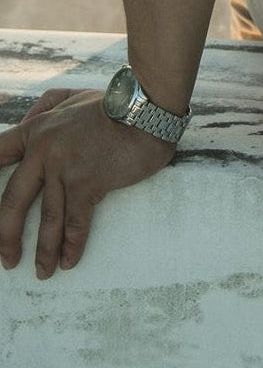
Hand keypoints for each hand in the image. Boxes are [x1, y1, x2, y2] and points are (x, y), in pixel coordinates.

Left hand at [0, 89, 175, 278]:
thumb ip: (48, 105)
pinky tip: (69, 261)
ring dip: (43, 250)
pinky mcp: (87, 183)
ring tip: (43, 271)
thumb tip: (27, 120)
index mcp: (37, 129)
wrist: (144, 110)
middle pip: (13, 200)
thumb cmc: (112, 104)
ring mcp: (64, 169)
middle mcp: (44, 151)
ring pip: (46, 218)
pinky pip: (76, 222)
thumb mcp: (73, 96)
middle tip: (7, 258)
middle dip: (6, 235)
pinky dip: (72, 245)